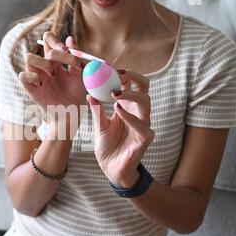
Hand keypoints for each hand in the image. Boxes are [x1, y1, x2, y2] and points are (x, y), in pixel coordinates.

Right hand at [18, 32, 86, 126]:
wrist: (72, 112)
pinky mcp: (31, 89)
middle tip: (63, 64)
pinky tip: (43, 83)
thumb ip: (75, 56)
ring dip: (43, 63)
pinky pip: (23, 75)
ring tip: (53, 75)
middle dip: (54, 53)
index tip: (66, 49)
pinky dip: (32, 76)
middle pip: (39, 47)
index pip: (48, 40)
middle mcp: (44, 66)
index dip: (55, 40)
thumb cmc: (75, 93)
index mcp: (55, 60)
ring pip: (28, 57)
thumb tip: (70, 38)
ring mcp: (36, 77)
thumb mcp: (79, 73)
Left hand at [87, 70, 154, 187]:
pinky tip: (118, 110)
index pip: (132, 84)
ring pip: (146, 102)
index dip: (124, 75)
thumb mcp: (98, 125)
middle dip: (134, 77)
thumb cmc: (107, 146)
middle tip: (118, 74)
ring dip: (130, 95)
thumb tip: (89, 94)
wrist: (111, 168)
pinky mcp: (145, 139)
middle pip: (144, 87)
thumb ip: (96, 110)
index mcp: (128, 107)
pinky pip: (142, 125)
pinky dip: (130, 116)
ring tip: (114, 94)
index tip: (110, 68)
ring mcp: (144, 125)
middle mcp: (139, 113)